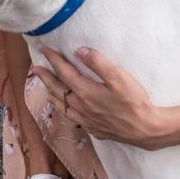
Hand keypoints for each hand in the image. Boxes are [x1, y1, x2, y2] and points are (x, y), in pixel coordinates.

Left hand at [31, 46, 174, 149]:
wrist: (144, 128)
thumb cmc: (134, 101)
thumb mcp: (119, 77)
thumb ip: (98, 63)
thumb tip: (80, 51)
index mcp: (85, 92)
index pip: (64, 72)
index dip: (54, 60)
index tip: (46, 50)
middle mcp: (80, 106)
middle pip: (57, 89)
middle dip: (45, 77)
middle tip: (36, 68)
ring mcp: (85, 119)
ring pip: (61, 105)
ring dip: (50, 93)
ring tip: (44, 87)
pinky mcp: (92, 128)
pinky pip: (70, 116)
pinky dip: (61, 108)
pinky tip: (64, 107)